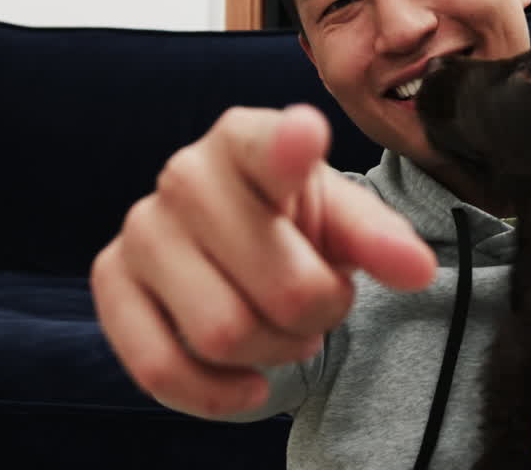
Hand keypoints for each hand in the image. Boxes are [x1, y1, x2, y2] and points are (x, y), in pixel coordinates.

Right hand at [90, 104, 436, 419]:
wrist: (241, 257)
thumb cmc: (298, 227)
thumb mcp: (345, 222)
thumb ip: (381, 239)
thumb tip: (417, 269)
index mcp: (248, 139)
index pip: (269, 145)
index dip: (290, 148)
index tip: (308, 136)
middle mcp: (186, 173)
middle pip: (280, 287)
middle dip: (319, 314)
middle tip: (321, 302)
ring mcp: (142, 229)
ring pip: (223, 334)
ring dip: (274, 351)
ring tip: (283, 328)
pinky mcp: (112, 283)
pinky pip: (160, 368)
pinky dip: (217, 394)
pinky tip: (248, 381)